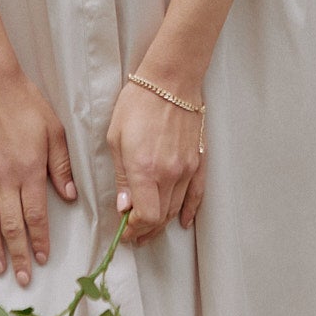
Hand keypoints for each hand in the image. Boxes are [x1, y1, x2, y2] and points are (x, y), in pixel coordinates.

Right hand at [0, 59, 77, 286]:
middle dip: (19, 255)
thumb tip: (69, 196)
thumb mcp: (54, 130)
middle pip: (12, 226)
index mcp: (29, 171)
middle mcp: (4, 179)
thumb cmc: (24, 102)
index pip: (36, 215)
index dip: (40, 240)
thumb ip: (60, 166)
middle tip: (23, 279)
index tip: (43, 259)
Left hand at [106, 74, 205, 245]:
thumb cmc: (139, 103)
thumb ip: (121, 176)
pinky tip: (182, 221)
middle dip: (145, 230)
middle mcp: (169, 174)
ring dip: (162, 223)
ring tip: (150, 230)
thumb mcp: (116, 138)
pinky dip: (189, 211)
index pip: (145, 216)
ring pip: (176, 208)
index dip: (133, 230)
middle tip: (133, 235)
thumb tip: (124, 205)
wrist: (171, 81)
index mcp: (145, 170)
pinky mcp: (198, 161)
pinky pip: (197, 195)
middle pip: (160, 217)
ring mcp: (187, 169)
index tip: (124, 232)